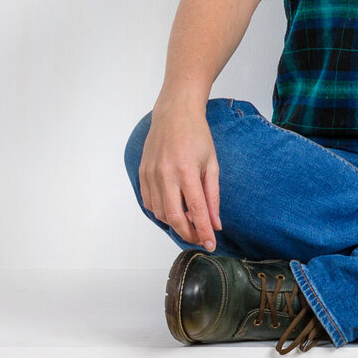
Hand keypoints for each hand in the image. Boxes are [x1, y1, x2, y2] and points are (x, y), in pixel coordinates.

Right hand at [139, 101, 222, 250]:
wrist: (175, 112)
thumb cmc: (196, 134)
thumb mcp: (212, 163)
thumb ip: (213, 195)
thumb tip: (215, 223)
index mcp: (187, 170)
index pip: (196, 210)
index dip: (204, 232)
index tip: (211, 245)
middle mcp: (166, 174)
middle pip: (174, 218)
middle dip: (188, 233)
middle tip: (200, 237)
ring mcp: (151, 174)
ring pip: (160, 213)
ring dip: (175, 223)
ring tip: (190, 218)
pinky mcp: (142, 174)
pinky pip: (149, 203)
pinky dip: (161, 211)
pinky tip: (174, 206)